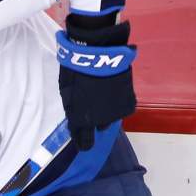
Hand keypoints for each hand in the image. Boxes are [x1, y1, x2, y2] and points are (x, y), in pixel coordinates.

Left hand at [56, 14, 137, 150]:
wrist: (97, 53)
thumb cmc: (76, 69)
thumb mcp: (67, 92)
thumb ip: (73, 107)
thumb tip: (76, 117)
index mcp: (79, 120)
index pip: (84, 142)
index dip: (83, 142)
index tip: (84, 142)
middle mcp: (98, 121)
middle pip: (98, 128)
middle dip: (96, 120)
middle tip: (93, 103)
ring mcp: (114, 113)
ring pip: (110, 118)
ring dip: (107, 111)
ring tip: (103, 93)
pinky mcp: (127, 103)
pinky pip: (121, 108)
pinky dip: (118, 101)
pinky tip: (114, 89)